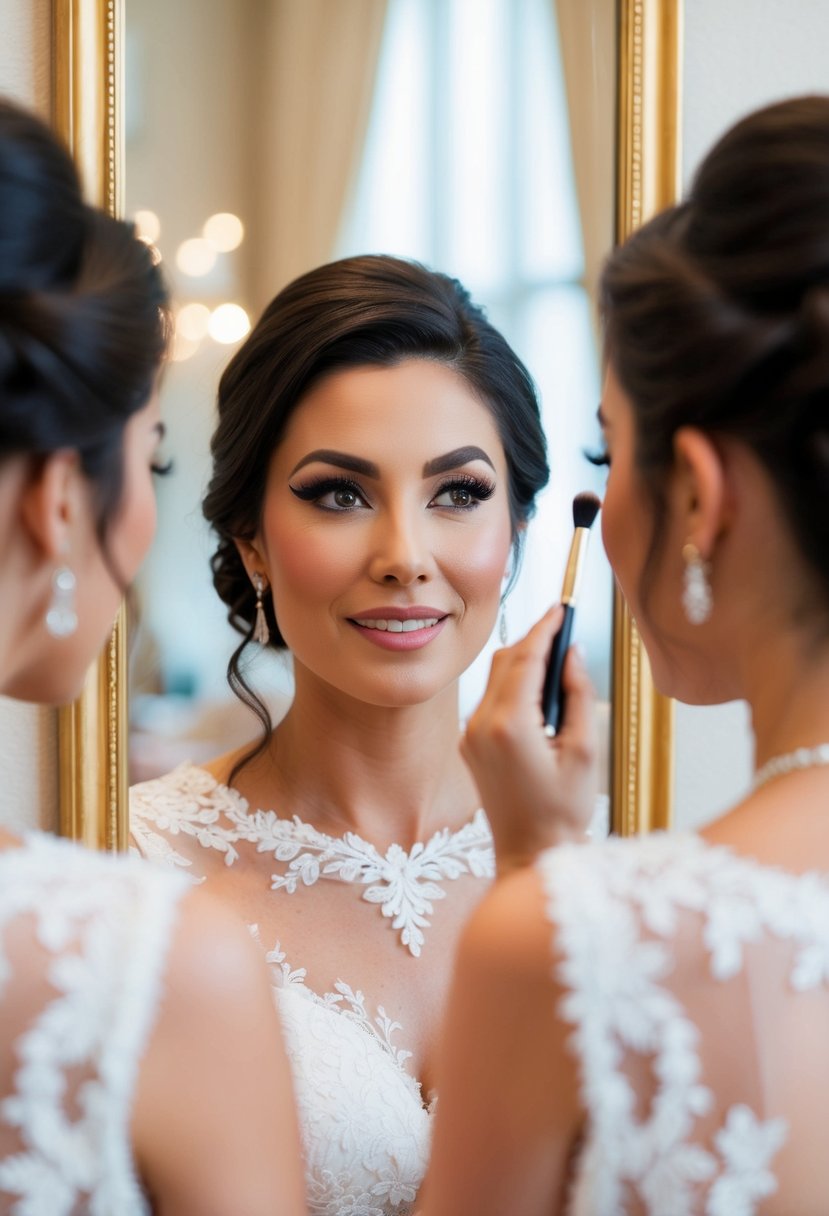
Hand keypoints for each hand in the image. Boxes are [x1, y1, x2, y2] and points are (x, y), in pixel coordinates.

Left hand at [461, 606, 597, 874]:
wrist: (530, 854)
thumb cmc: (564, 811)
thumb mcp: (585, 751)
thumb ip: (579, 696)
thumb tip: (572, 654)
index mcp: (510, 726)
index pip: (527, 658)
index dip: (545, 628)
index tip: (562, 607)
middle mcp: (481, 725)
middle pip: (506, 661)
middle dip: (533, 639)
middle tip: (562, 624)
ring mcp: (470, 735)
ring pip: (495, 678)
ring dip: (522, 660)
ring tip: (555, 654)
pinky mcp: (469, 744)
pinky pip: (489, 699)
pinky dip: (512, 684)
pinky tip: (537, 688)